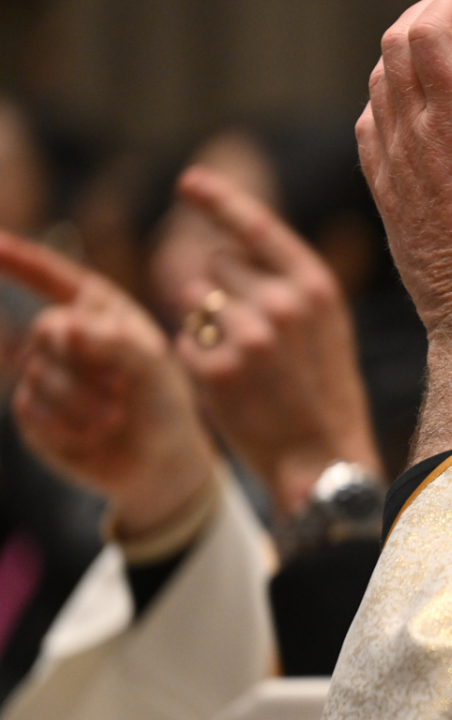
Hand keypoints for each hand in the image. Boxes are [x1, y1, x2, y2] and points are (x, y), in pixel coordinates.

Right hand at [2, 232, 217, 537]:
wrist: (159, 460)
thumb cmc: (163, 403)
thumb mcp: (153, 367)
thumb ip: (115, 341)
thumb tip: (64, 326)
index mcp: (97, 311)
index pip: (53, 276)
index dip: (21, 259)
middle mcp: (65, 335)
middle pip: (47, 329)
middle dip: (84, 362)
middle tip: (120, 388)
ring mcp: (42, 372)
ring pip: (37, 373)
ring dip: (79, 399)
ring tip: (114, 415)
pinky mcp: (31, 412)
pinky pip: (30, 409)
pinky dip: (66, 425)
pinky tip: (92, 434)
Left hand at [170, 165, 382, 517]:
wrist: (322, 458)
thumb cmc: (323, 391)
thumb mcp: (326, 327)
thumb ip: (286, 285)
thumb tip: (218, 249)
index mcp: (317, 288)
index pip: (258, 227)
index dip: (220, 199)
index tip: (189, 181)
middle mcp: (283, 303)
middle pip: (217, 265)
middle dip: (224, 292)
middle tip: (258, 342)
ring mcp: (247, 336)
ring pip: (195, 300)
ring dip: (208, 324)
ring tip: (246, 364)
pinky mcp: (215, 368)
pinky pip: (186, 339)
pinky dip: (199, 358)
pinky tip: (232, 385)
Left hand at [355, 0, 451, 455]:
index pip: (431, 31)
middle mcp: (413, 136)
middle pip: (396, 44)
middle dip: (426, 13)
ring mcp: (392, 164)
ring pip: (378, 80)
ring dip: (405, 50)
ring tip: (440, 49)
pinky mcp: (384, 191)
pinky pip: (369, 123)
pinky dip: (386, 94)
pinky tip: (411, 104)